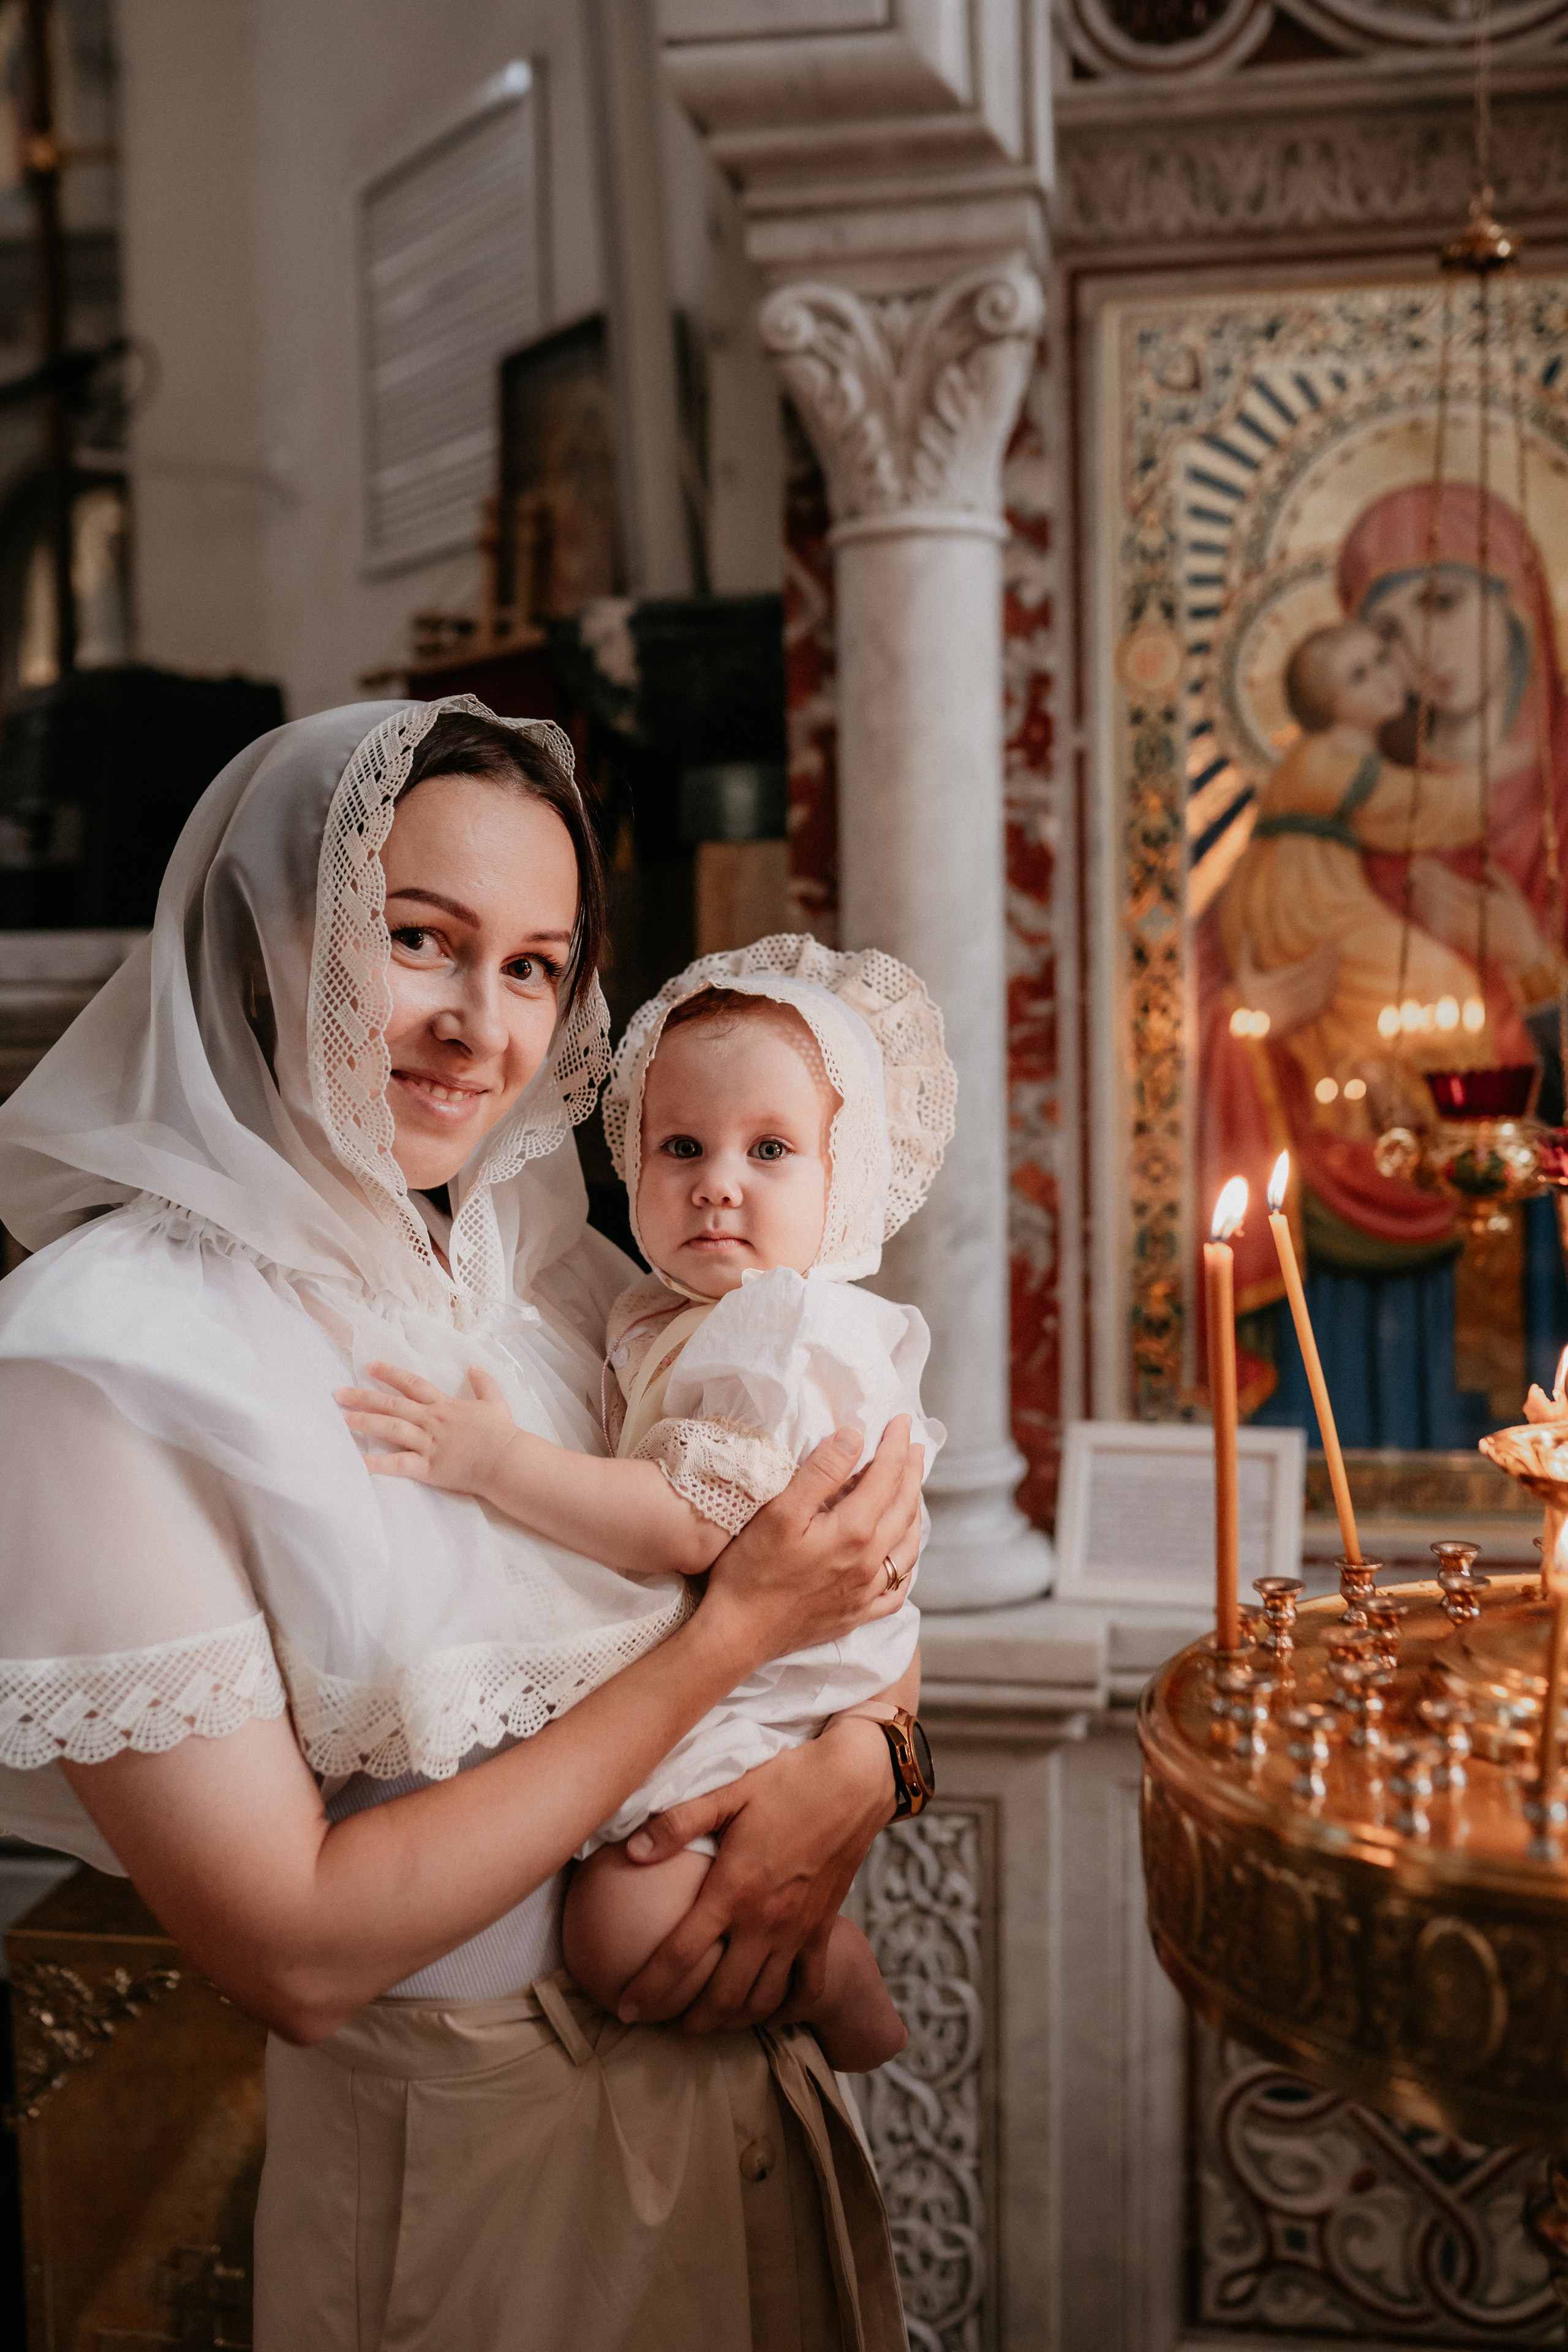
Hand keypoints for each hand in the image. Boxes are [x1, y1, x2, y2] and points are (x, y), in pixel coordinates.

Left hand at [335, 1361, 517, 1493]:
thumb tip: (474, 1366)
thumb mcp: (496, 1402)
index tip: (370, 1366)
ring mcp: (428, 1443)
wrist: (507, 1460)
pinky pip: (398, 1464)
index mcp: (445, 1405)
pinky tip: (358, 1461)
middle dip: (364, 1397)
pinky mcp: (428, 1467)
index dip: (391, 1373)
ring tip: (341, 1419)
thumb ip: (483, 1383)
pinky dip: (377, 1463)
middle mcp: (432, 1421)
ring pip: (391, 1429)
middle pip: (393, 1405)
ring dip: (365, 1422)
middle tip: (338, 1393)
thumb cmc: (502, 1434)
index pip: (413, 1384)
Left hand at [616, 1713, 895, 2029]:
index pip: (681, 1955)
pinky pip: (807, 1988)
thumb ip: (677, 1824)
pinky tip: (764, 2012)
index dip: (649, 1989)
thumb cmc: (787, 1783)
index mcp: (734, 1889)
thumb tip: (630, 1850)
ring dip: (730, 2022)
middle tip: (660, 2024)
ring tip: (703, 2023)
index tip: (624, 2008)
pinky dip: (785, 2011)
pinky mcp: (823, 1931)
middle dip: (686, 2020)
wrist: (854, 1782)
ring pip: (762, 2001)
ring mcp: (798, 1931)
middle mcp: (766, 1921)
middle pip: (721, 1996)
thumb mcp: (728, 1793)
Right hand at [700, 1417, 921, 1665]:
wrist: (738, 1634)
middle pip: (904, 1508)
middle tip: (914, 1447)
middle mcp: (870, 1563)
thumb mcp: (780, 1512)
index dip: (896, 1445)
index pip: (887, 1476)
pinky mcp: (858, 1614)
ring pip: (908, 1547)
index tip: (901, 1421)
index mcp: (854, 1532)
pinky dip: (907, 1564)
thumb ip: (820, 1473)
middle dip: (911, 1472)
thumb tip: (854, 1437)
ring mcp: (867, 1592)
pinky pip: (898, 1589)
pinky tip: (901, 1555)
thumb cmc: (752, 1571)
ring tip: (912, 1492)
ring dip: (914, 1512)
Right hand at [1233, 932, 1339, 1038]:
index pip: (1304, 967)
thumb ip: (1245, 953)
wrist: (1251, 1027)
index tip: (1328, 942)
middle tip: (1337, 949)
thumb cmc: (1250, 997)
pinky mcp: (1304, 1018)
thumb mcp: (1244, 975)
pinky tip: (1333, 980)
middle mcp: (1287, 998)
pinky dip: (1329, 991)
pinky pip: (1320, 1004)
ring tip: (1337, 961)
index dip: (1319, 954)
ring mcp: (1297, 1010)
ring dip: (1331, 974)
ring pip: (1320, 989)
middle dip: (1328, 961)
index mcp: (1275, 985)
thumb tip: (1246, 932)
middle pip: (1314, 976)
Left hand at [1409, 857, 1545, 973]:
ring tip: (1410, 883)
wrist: (1522, 954)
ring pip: (1439, 911)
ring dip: (1423, 897)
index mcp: (1486, 902)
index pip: (1456, 884)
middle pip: (1444, 896)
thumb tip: (1485, 862)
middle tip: (1412, 868)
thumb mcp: (1513, 895)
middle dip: (1427, 881)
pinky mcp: (1460, 942)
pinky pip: (1440, 927)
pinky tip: (1416, 904)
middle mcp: (1473, 916)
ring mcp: (1465, 930)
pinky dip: (1427, 915)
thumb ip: (1498, 877)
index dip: (1438, 874)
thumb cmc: (1518, 921)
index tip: (1424, 862)